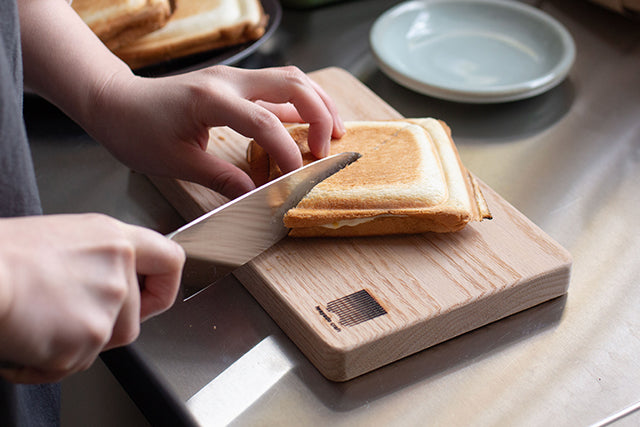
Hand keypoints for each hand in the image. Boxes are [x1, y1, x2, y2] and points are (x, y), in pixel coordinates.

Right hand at [0, 214, 184, 382]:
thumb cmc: (3, 255)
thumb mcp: (64, 239)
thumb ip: (99, 260)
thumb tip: (106, 282)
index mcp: (115, 240)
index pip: (170, 261)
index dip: (164, 287)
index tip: (154, 298)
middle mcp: (119, 270)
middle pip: (133, 319)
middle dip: (102, 329)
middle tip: (64, 318)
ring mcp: (108, 304)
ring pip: (104, 344)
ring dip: (74, 346)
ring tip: (38, 324)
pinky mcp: (89, 337)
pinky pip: (74, 364)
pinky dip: (47, 363)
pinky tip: (25, 339)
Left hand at [86, 65, 345, 198]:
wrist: (115, 101)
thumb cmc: (136, 130)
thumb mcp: (176, 162)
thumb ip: (221, 179)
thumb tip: (255, 198)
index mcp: (210, 99)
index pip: (264, 121)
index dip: (287, 150)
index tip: (297, 176)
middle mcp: (228, 81)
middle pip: (292, 84)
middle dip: (320, 115)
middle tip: (328, 148)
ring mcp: (233, 78)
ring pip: (291, 79)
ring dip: (317, 103)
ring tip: (333, 132)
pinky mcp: (234, 84)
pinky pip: (277, 87)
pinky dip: (300, 104)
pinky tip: (309, 125)